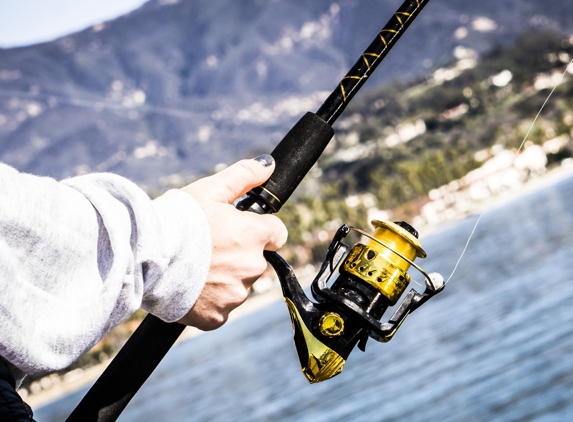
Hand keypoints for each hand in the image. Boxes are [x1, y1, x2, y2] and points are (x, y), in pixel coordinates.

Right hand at [177, 156, 287, 329]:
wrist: (144, 256)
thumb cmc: (177, 220)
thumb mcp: (211, 189)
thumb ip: (244, 175)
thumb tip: (268, 165)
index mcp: (255, 236)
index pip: (278, 234)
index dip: (260, 230)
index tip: (241, 230)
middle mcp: (252, 267)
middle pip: (257, 261)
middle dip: (239, 254)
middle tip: (210, 248)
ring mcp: (236, 295)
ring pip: (238, 285)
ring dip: (224, 278)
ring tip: (196, 267)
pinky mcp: (217, 316)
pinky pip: (221, 308)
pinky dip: (210, 301)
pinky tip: (192, 287)